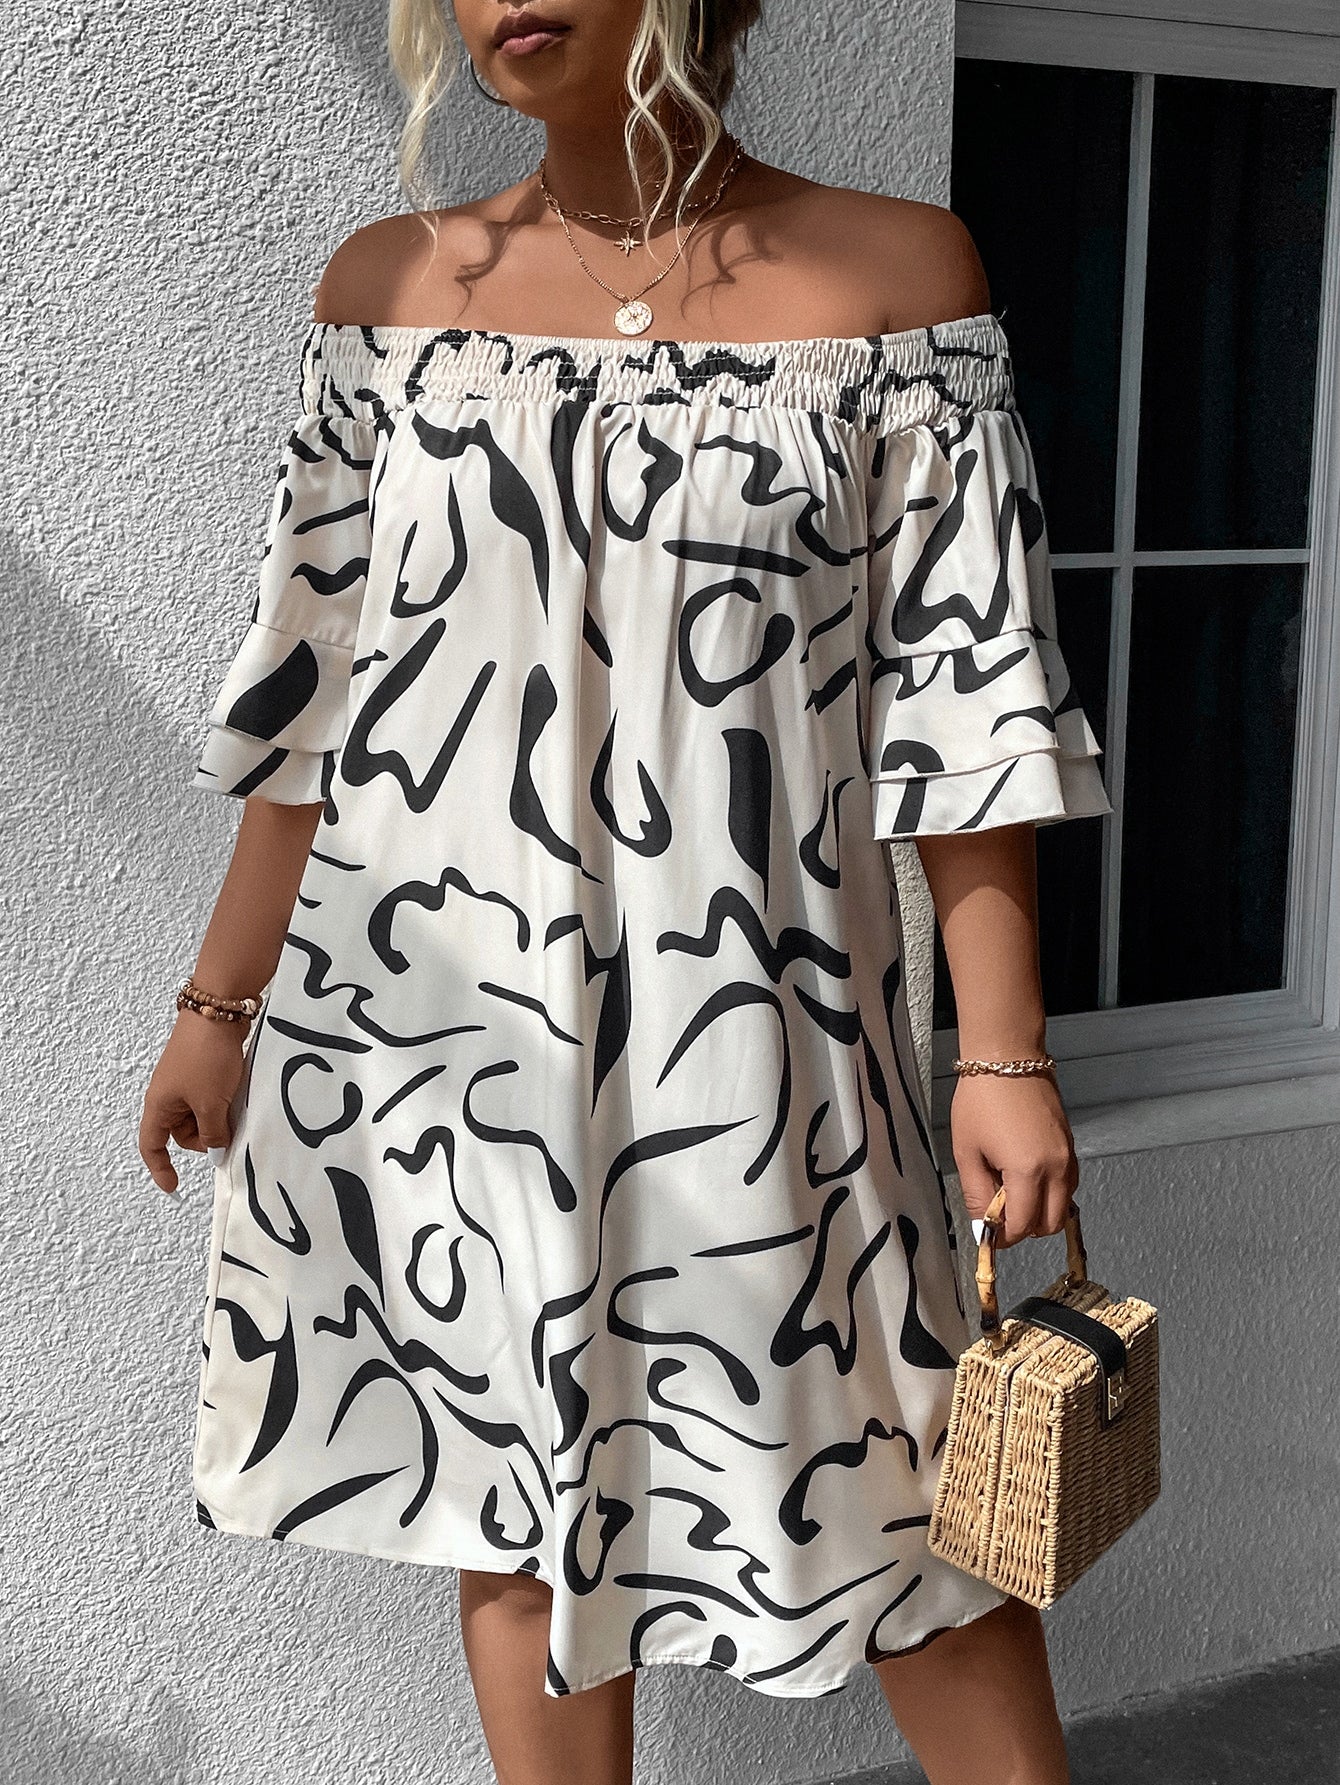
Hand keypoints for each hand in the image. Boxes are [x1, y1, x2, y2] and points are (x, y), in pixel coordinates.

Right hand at [138, 1013, 248, 1193]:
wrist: (219, 1011)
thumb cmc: (206, 1056)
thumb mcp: (211, 1104)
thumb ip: (213, 1134)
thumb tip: (216, 1153)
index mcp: (159, 1105)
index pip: (152, 1145)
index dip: (160, 1168)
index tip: (174, 1186)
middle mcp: (168, 1095)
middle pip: (182, 1134)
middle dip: (204, 1139)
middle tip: (226, 1128)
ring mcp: (186, 1082)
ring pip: (200, 1116)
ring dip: (217, 1119)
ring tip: (233, 1105)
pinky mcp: (203, 1071)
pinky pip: (211, 1098)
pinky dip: (224, 1103)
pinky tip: (237, 1096)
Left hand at [950, 1071, 1078, 1247]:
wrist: (1007, 1058)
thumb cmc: (981, 1100)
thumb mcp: (967, 1151)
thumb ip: (976, 1194)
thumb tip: (982, 1227)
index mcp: (1028, 1171)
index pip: (1023, 1226)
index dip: (1003, 1237)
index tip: (988, 1235)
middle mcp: (1056, 1168)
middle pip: (1049, 1224)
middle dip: (1024, 1228)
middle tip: (997, 1215)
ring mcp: (1068, 1157)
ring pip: (1063, 1206)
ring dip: (1039, 1211)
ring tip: (1009, 1192)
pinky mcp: (1070, 1145)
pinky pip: (1068, 1184)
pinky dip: (1051, 1192)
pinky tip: (1025, 1178)